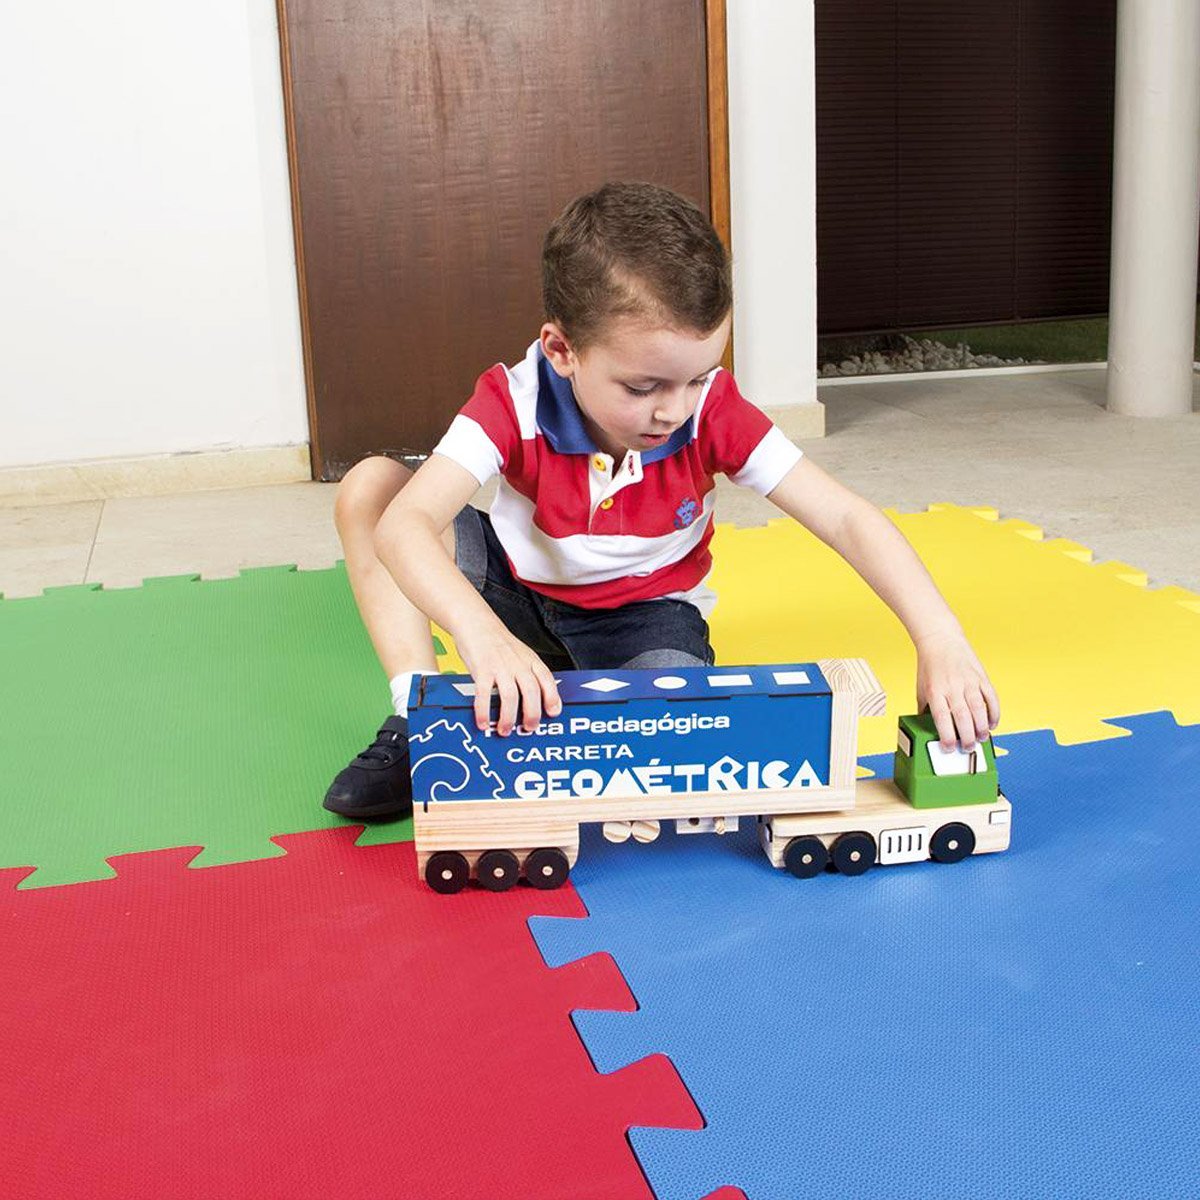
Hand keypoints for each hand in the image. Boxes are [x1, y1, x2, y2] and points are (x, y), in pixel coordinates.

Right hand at [454, 624, 561, 735]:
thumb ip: (528, 673)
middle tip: (529, 728)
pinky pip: (484, 694)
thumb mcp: (520, 654)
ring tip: (505, 729)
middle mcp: (517, 664)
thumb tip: (534, 699)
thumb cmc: (498, 642)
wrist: (476, 623)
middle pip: (531, 691)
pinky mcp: (482, 670)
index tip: (554, 712)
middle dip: (532, 714)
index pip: (547, 679)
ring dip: (509, 718)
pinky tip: (483, 722)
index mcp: (530, 660)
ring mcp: (500, 667)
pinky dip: (484, 711)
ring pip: (510, 696)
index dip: (552, 697)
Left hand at [914, 627, 999, 750]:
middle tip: (968, 748)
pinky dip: (994, 712)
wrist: (940, 640)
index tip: (949, 748)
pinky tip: (992, 724)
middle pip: (963, 717)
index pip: (942, 719)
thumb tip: (927, 731)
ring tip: (981, 738)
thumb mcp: (921, 689)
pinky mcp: (981, 676)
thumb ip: (925, 710)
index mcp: (935, 691)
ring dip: (982, 727)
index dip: (947, 736)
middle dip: (967, 737)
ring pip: (979, 709)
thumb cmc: (929, 667)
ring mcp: (968, 681)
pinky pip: (991, 697)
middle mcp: (952, 687)